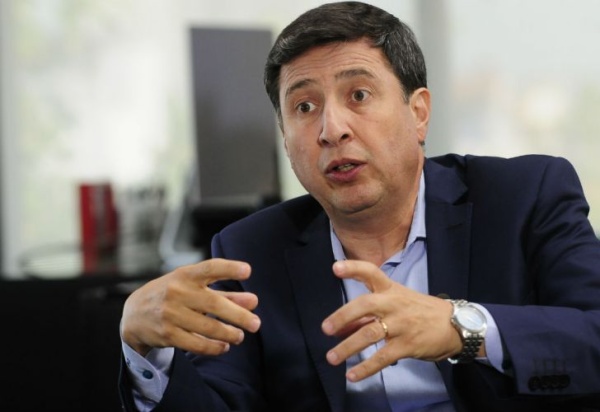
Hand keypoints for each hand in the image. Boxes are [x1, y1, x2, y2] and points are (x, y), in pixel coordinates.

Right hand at [120, 258, 260, 356]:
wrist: (134, 314)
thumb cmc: (173, 295)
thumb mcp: (194, 288)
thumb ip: (224, 293)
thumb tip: (253, 302)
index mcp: (185, 275)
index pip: (209, 268)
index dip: (229, 268)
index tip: (248, 271)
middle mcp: (177, 292)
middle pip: (213, 303)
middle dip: (238, 315)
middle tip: (256, 324)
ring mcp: (170, 314)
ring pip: (207, 327)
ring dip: (228, 333)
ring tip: (240, 336)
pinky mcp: (167, 334)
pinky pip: (195, 344)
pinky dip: (213, 347)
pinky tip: (224, 347)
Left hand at [321, 260, 461, 381]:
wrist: (455, 325)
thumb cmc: (419, 311)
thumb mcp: (395, 304)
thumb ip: (367, 314)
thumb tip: (339, 326)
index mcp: (391, 289)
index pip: (371, 272)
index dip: (353, 268)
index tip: (335, 268)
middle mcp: (394, 304)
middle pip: (366, 304)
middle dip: (343, 316)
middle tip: (326, 328)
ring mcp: (401, 324)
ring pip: (371, 333)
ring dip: (348, 346)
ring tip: (332, 357)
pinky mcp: (408, 344)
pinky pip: (383, 357)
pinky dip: (366, 367)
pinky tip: (352, 375)